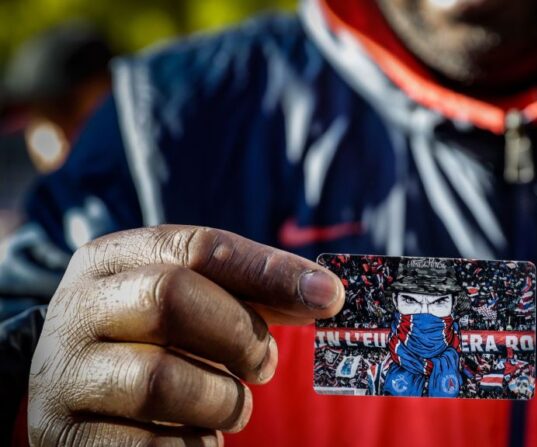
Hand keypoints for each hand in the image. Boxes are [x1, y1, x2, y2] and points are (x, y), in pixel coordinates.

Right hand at [28, 225, 343, 445]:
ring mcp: (65, 377)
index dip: (271, 271)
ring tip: (230, 405)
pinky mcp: (69, 438)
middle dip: (240, 336)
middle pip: (173, 300)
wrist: (75, 395)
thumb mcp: (190, 302)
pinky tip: (196, 434)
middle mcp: (78, 309)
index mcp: (113, 259)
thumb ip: (252, 293)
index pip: (200, 248)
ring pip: (162, 381)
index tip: (331, 297)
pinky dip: (195, 444)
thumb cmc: (154, 340)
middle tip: (264, 365)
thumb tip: (328, 294)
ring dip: (222, 400)